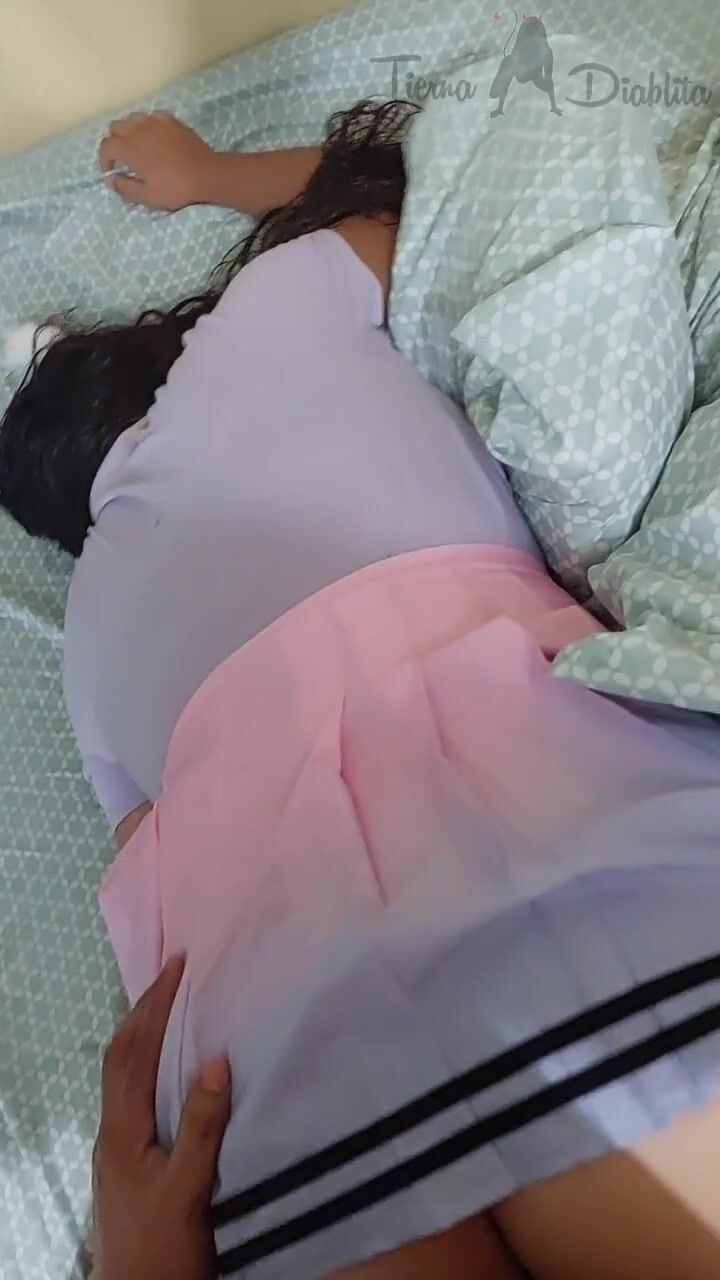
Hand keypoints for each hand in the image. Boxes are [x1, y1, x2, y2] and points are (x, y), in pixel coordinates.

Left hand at [93, 956, 231, 1279]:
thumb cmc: (163, 1251)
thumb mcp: (189, 1191)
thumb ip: (202, 1127)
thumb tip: (216, 1058)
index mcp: (123, 1131)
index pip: (135, 1052)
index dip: (155, 1006)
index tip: (177, 966)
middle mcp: (112, 1132)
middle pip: (118, 1055)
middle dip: (143, 1010)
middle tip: (172, 973)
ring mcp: (114, 1149)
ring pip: (120, 1075)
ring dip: (141, 1034)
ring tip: (169, 1006)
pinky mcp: (124, 1163)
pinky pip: (130, 1094)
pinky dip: (147, 1064)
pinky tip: (169, 1069)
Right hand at [99, 111, 216, 209]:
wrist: (207, 174)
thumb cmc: (176, 188)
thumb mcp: (148, 196)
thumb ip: (125, 187)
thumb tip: (110, 179)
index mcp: (130, 148)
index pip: (106, 146)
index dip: (104, 159)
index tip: (111, 170)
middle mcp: (139, 129)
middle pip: (115, 127)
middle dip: (114, 142)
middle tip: (123, 158)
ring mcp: (156, 121)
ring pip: (132, 118)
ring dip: (129, 130)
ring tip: (138, 146)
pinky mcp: (171, 120)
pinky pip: (152, 116)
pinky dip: (148, 124)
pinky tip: (155, 137)